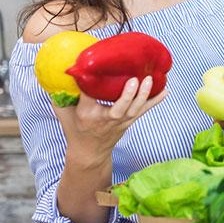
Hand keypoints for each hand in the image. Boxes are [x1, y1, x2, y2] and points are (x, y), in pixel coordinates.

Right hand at [52, 76, 166, 165]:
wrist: (90, 154)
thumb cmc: (76, 129)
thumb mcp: (64, 114)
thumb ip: (59, 97)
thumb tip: (57, 74)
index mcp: (87, 115)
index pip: (88, 97)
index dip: (90, 83)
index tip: (89, 68)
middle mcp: (105, 119)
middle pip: (118, 108)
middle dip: (127, 96)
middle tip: (134, 80)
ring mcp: (120, 122)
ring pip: (134, 110)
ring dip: (144, 95)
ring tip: (150, 79)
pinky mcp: (129, 122)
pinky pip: (144, 111)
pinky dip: (155, 101)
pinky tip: (166, 90)